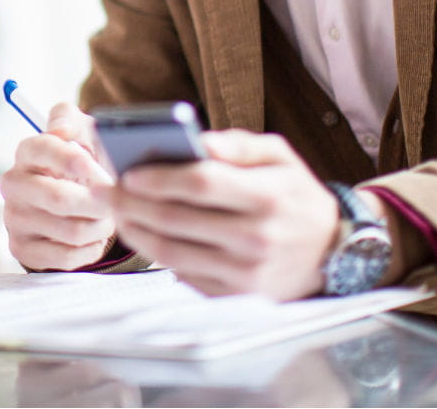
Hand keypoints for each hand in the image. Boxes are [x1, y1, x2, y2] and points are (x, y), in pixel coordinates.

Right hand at [0, 101, 116, 270]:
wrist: (72, 193)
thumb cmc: (82, 157)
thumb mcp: (82, 129)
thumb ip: (72, 120)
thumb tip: (61, 131)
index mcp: (28, 150)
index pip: (45, 149)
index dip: (78, 162)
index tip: (105, 174)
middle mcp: (14, 183)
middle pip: (59, 198)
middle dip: (98, 202)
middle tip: (118, 201)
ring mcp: (14, 218)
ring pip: (71, 230)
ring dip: (101, 226)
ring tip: (110, 217)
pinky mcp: (22, 248)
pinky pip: (66, 256)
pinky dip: (91, 248)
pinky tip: (96, 236)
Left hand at [95, 129, 339, 299]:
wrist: (332, 251)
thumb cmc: (296, 194)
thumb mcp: (279, 155)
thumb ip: (238, 144)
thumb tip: (195, 140)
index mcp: (266, 196)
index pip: (201, 184)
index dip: (159, 177)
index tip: (127, 170)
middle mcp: (255, 238)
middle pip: (177, 220)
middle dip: (132, 203)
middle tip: (104, 190)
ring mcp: (244, 274)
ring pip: (173, 253)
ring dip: (136, 231)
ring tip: (116, 211)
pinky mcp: (236, 297)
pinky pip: (184, 275)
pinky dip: (157, 255)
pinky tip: (143, 234)